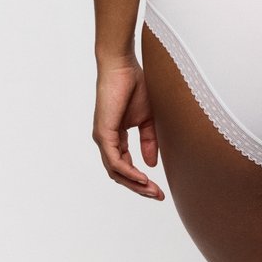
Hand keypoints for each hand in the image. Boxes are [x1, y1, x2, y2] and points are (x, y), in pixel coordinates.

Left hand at [92, 58, 165, 200]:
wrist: (122, 66)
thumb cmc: (135, 85)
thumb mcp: (147, 118)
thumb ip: (149, 140)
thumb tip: (151, 164)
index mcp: (116, 137)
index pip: (126, 166)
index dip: (142, 179)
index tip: (159, 189)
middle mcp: (106, 141)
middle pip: (120, 174)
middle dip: (139, 187)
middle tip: (157, 196)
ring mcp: (102, 138)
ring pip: (115, 172)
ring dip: (134, 183)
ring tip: (152, 190)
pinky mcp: (103, 133)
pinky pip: (114, 161)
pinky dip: (128, 171)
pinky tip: (142, 177)